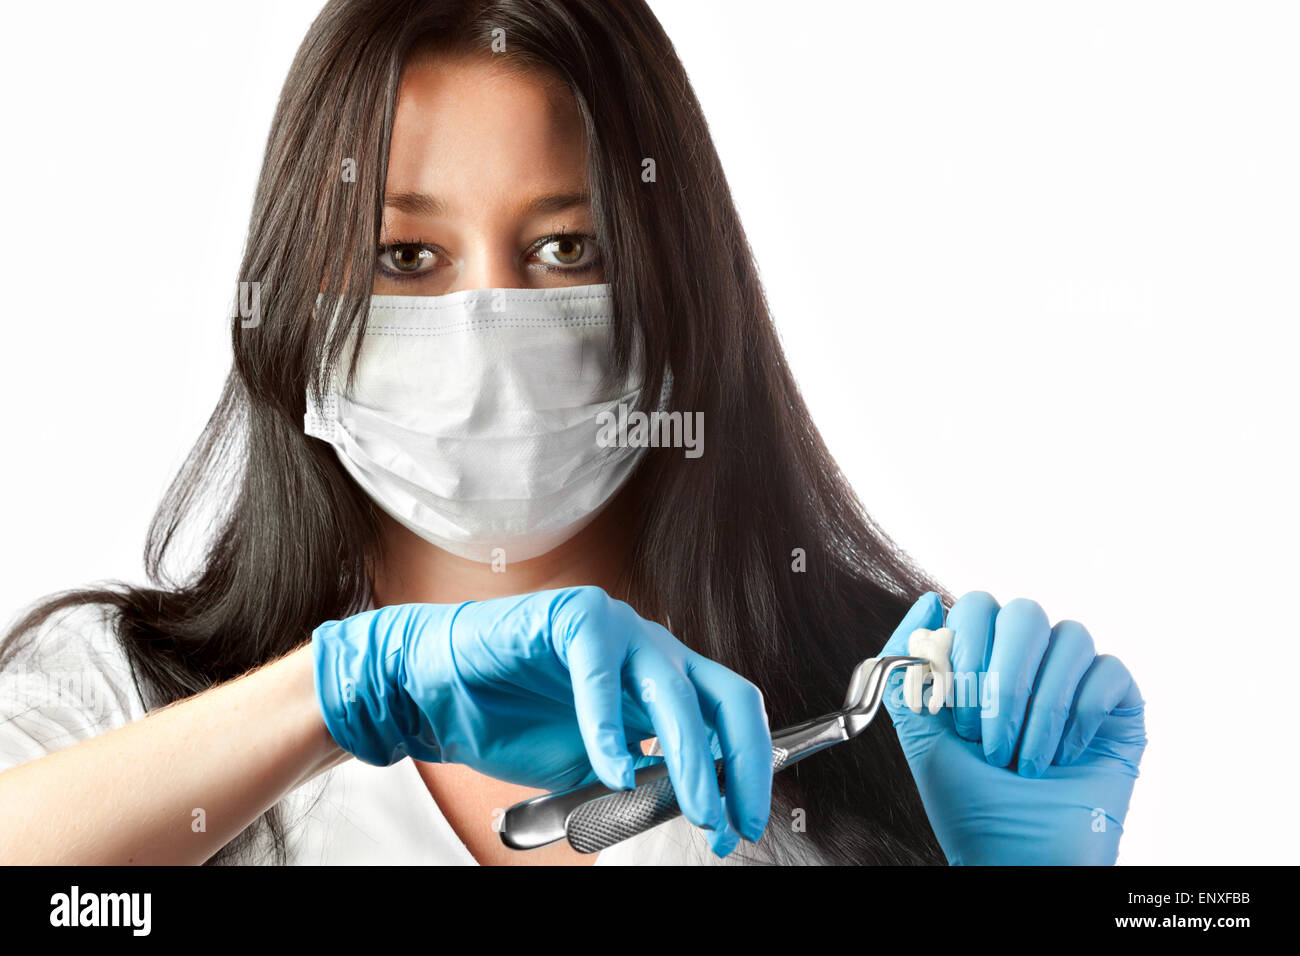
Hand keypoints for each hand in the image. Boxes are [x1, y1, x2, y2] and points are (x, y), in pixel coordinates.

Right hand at [310, 586, 772, 855]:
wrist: (437, 692)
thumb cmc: (513, 721)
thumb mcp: (594, 767)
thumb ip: (644, 777)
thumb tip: (696, 805)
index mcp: (663, 681)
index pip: (730, 716)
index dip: (749, 769)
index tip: (745, 822)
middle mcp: (651, 649)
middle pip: (723, 699)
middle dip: (737, 766)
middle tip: (730, 822)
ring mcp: (617, 627)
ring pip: (674, 688)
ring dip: (691, 755)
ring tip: (694, 805)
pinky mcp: (574, 616)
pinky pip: (602, 671)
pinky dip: (609, 726)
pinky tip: (612, 767)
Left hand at [880, 590, 1146, 864]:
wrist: (1016, 858)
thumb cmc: (969, 801)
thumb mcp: (920, 729)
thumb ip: (908, 663)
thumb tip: (929, 602)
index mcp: (985, 656)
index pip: (977, 607)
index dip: (964, 651)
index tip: (953, 713)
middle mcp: (1032, 657)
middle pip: (1024, 613)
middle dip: (1001, 679)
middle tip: (988, 741)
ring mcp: (1077, 676)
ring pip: (1070, 636)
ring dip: (1038, 707)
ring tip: (1022, 762)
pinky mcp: (1121, 703)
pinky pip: (1108, 671)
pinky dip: (1078, 715)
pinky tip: (1060, 758)